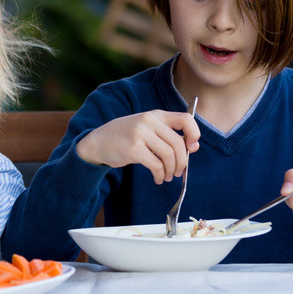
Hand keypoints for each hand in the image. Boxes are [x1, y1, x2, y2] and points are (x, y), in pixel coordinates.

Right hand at [75, 109, 199, 183]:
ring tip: (167, 176)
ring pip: (168, 155)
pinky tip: (158, 178)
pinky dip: (160, 175)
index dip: (194, 134)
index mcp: (155, 115)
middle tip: (178, 171)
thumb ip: (167, 135)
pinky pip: (156, 165)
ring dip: (171, 170)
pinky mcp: (133, 148)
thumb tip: (193, 147)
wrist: (98, 141)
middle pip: (178, 143)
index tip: (191, 147)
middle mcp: (148, 121)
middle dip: (182, 161)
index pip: (186, 119)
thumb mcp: (146, 129)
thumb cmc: (126, 137)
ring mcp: (140, 134)